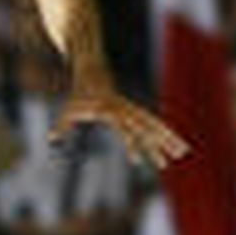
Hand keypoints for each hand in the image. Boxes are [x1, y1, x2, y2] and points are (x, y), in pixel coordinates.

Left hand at [50, 73, 188, 171]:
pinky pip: (153, 123)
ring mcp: (133, 111)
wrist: (92, 71)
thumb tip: (52, 137)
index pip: (126, 131)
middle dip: (160, 146)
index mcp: (113, 112)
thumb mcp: (68, 110)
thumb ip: (62, 124)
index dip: (132, 146)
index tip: (137, 163)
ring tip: (183, 152)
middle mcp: (127, 112)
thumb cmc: (78, 95)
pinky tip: (174, 143)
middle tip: (171, 161)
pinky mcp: (135, 112)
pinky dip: (164, 133)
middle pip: (147, 129)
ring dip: (169, 139)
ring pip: (155, 126)